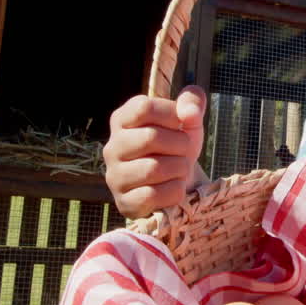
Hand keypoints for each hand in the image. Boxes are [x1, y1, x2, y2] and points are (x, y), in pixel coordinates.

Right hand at [103, 85, 207, 217]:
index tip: (181, 124)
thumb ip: (193, 102)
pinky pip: (153, 195)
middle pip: (150, 138)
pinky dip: (173, 192)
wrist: (176, 182)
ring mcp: (115, 176)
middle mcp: (112, 147)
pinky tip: (173, 188)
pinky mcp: (124, 202)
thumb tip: (189, 112)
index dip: (172, 114)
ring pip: (153, 168)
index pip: (144, 107)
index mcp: (123, 120)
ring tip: (179, 169)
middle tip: (185, 150)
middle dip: (180, 144)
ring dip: (179, 169)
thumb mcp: (189, 119)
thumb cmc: (177, 146)